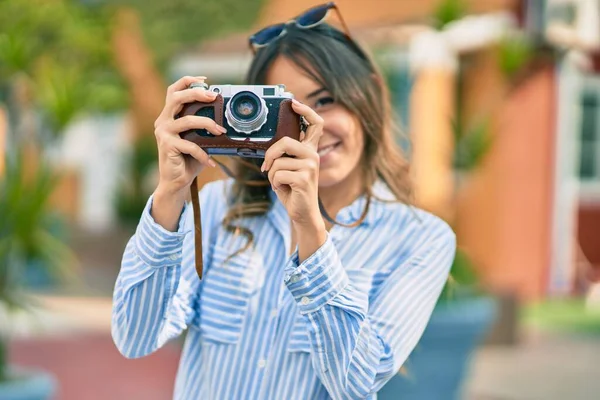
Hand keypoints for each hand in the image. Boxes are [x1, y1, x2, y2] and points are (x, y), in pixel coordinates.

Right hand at [153, 75, 226, 198]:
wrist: (175, 181)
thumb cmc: (188, 160)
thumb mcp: (197, 140)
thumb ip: (203, 127)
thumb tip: (224, 118)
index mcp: (168, 116)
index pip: (173, 91)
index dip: (187, 81)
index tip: (205, 81)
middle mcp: (163, 121)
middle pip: (177, 98)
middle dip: (196, 94)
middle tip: (213, 97)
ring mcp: (163, 133)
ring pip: (187, 120)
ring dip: (208, 124)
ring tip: (221, 131)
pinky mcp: (167, 146)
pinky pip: (190, 145)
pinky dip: (203, 154)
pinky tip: (211, 162)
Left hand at [261, 99, 323, 228]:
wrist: (302, 213)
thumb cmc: (292, 189)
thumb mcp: (288, 168)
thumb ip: (285, 154)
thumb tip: (270, 145)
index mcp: (310, 150)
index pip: (316, 124)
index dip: (306, 111)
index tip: (294, 103)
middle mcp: (313, 155)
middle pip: (285, 141)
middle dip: (270, 155)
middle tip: (267, 167)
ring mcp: (310, 166)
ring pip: (278, 161)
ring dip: (272, 175)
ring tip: (280, 183)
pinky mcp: (304, 178)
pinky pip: (278, 174)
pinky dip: (275, 184)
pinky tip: (283, 189)